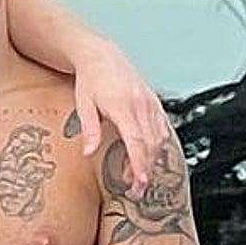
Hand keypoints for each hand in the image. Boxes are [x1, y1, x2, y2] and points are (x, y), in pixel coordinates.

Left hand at [71, 44, 170, 192]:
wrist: (101, 55)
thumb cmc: (89, 79)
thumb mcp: (83, 104)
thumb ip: (89, 129)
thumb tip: (89, 153)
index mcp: (123, 105)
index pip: (136, 140)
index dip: (140, 163)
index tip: (139, 181)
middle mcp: (141, 104)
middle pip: (151, 143)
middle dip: (146, 168)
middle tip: (137, 189)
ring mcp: (150, 102)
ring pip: (160, 137)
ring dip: (152, 160)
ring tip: (139, 177)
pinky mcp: (154, 102)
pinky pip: (162, 127)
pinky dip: (158, 145)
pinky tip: (150, 157)